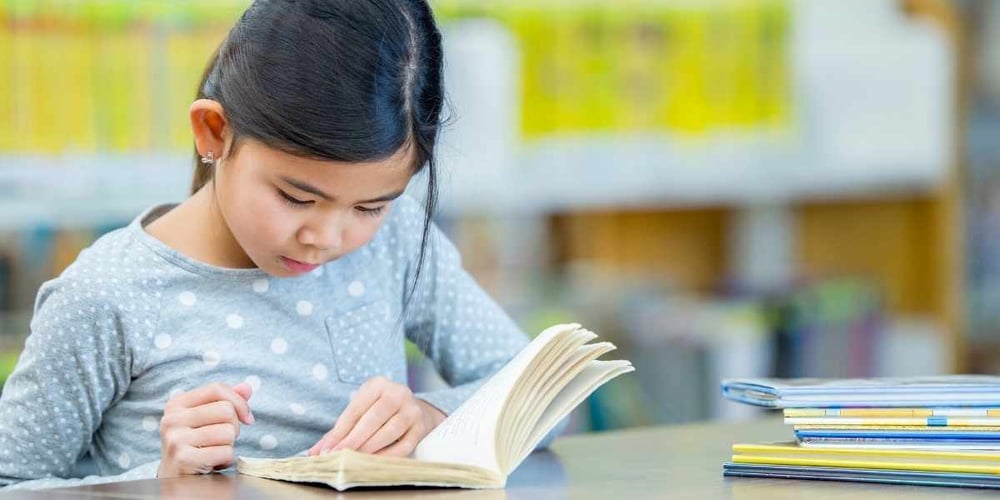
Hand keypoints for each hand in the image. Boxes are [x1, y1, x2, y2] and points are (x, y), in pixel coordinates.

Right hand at [157, 382, 253, 477]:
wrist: (175, 478)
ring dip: (229, 445)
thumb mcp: (206, 419)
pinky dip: (226, 460)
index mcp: (176, 404)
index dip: (239, 402)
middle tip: (222, 439)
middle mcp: (172, 419)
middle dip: (234, 427)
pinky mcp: (184, 459)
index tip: (247, 417)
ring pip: (228, 432)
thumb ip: (226, 401)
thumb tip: (247, 387)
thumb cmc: (195, 444)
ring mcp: (176, 439)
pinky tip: (213, 463)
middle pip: (226, 410)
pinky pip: (225, 452)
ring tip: (215, 451)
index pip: (216, 389)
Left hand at [308, 376, 445, 457]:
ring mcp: (412, 409)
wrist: (416, 409)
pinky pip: (404, 445)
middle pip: (372, 420)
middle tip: (337, 456)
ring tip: (353, 460)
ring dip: (369, 448)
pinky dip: (388, 456)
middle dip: (352, 441)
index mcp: (378, 384)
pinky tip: (374, 462)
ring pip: (389, 432)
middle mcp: (397, 393)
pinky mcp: (420, 427)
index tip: (326, 449)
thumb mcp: (362, 409)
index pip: (355, 410)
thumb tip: (316, 451)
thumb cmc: (380, 411)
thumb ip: (340, 429)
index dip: (339, 432)